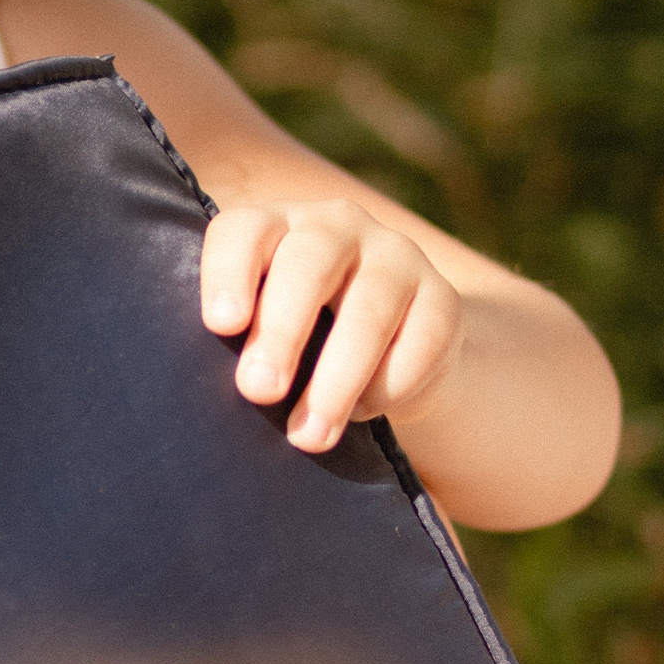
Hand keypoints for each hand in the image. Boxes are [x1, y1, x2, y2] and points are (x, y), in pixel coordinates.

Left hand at [201, 200, 464, 452]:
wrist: (388, 355)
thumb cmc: (300, 346)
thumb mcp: (261, 336)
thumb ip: (240, 347)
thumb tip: (225, 394)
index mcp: (276, 228)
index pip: (244, 232)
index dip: (229, 273)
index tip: (221, 324)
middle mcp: (336, 226)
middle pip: (308, 264)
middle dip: (281, 331)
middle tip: (258, 390)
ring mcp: (396, 256)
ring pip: (369, 310)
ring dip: (335, 380)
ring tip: (308, 437)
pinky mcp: (443, 298)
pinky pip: (420, 342)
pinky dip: (387, 387)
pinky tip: (362, 413)